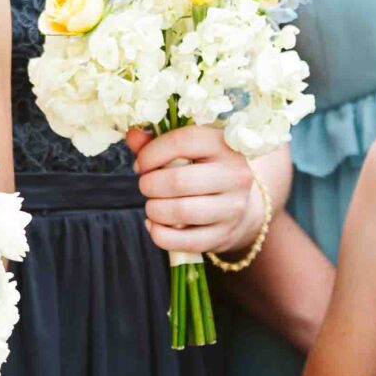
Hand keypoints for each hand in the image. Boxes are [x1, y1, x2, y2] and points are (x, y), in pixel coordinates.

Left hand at [128, 124, 263, 256]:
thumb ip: (158, 141)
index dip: (151, 153)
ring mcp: (232, 208)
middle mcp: (234, 175)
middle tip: (145, 186)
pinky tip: (155, 224)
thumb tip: (133, 135)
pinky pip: (182, 241)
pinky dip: (159, 234)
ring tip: (152, 205)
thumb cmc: (206, 171)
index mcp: (225, 144)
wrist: (242, 206)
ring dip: (154, 209)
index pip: (182, 142)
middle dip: (149, 185)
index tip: (140, 164)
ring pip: (181, 212)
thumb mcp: (190, 150)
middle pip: (178, 181)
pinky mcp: (224, 235)